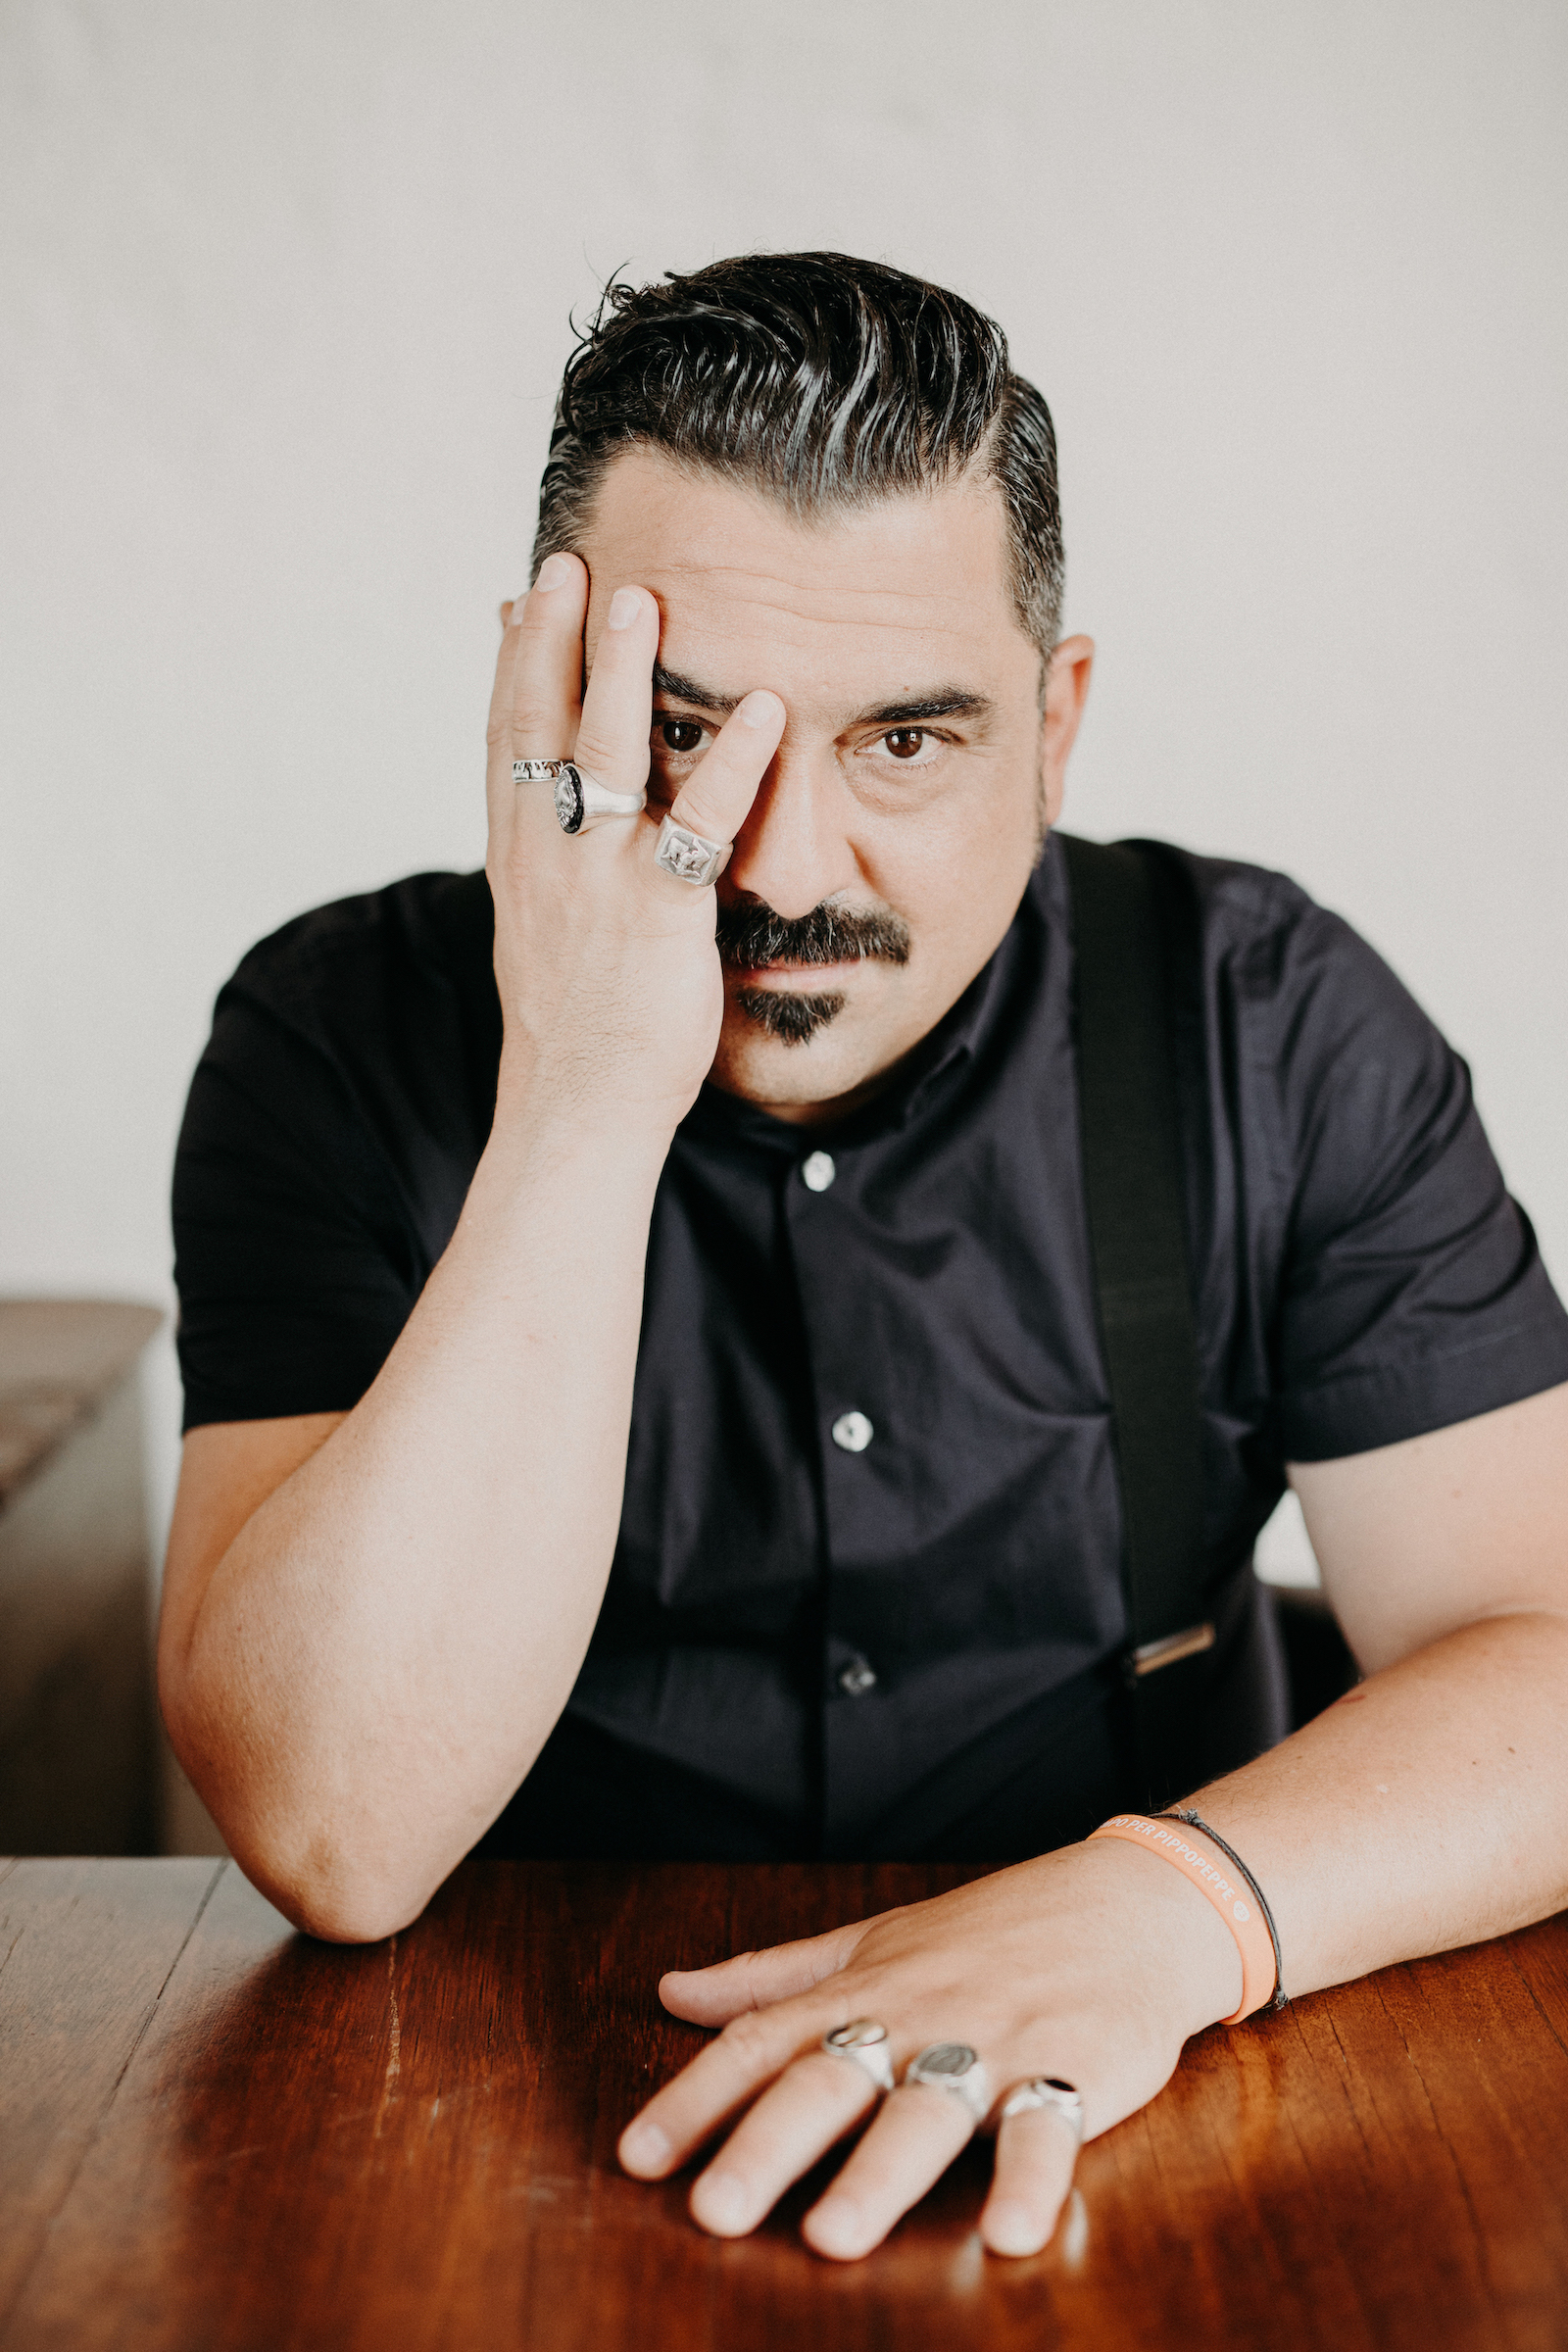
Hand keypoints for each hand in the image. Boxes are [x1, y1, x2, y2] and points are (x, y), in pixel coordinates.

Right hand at [485, 554, 785, 1139]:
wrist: (576, 1108)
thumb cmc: (576, 1032)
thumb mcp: (548, 935)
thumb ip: (556, 870)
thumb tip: (562, 828)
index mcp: (520, 860)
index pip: (506, 742)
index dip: (512, 666)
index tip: (518, 598)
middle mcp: (548, 857)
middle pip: (539, 723)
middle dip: (551, 638)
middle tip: (568, 562)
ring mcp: (600, 879)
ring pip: (605, 753)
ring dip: (622, 670)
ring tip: (642, 598)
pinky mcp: (660, 912)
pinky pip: (701, 823)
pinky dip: (733, 761)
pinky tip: (764, 708)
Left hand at [617, 1839, 1240, 2260]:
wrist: (1133, 1903)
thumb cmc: (993, 1933)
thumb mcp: (875, 1941)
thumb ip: (774, 1975)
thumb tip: (672, 1990)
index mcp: (864, 1990)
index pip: (762, 2039)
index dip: (696, 2097)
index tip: (635, 2156)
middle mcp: (918, 2016)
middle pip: (829, 2079)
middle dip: (768, 2145)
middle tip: (712, 2212)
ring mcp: (996, 2045)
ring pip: (927, 2110)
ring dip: (879, 2174)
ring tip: (831, 2239)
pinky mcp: (1075, 2073)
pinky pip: (1051, 2133)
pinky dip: (1030, 2183)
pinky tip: (1008, 2237)